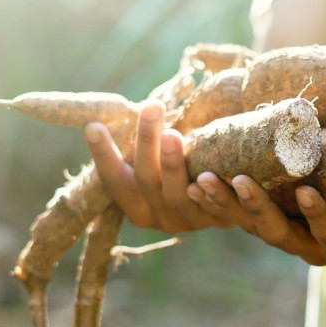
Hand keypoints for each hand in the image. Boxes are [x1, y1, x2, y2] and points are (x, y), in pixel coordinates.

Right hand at [83, 100, 235, 231]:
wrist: (232, 203)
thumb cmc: (186, 171)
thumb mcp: (161, 163)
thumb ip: (149, 145)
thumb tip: (135, 104)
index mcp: (137, 205)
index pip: (115, 181)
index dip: (103, 156)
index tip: (93, 126)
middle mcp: (159, 218)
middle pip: (146, 181)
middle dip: (146, 145)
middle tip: (150, 108)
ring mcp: (189, 222)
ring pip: (176, 196)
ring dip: (173, 166)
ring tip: (172, 135)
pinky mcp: (220, 221)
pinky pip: (215, 207)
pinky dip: (213, 192)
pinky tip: (210, 174)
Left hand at [186, 137, 325, 271]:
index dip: (321, 218)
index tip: (306, 193)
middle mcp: (319, 250)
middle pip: (282, 237)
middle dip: (256, 211)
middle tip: (236, 182)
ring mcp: (297, 239)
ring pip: (256, 229)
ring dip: (227, 207)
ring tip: (201, 181)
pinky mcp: (280, 226)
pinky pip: (246, 220)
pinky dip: (221, 205)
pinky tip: (195, 184)